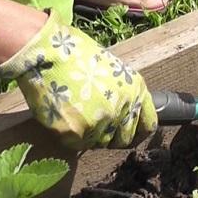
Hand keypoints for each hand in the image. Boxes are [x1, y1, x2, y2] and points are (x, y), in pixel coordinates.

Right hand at [0, 10, 156, 149]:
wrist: (50, 53)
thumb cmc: (80, 58)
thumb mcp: (114, 72)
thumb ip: (124, 96)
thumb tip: (124, 116)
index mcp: (136, 91)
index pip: (148, 125)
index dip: (138, 132)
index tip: (130, 134)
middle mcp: (124, 108)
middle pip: (124, 139)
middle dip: (111, 135)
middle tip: (95, 123)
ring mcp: (102, 122)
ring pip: (100, 143)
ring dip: (90, 135)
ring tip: (77, 113)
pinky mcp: (79, 132)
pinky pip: (77, 144)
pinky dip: (71, 136)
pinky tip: (64, 116)